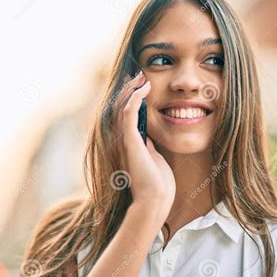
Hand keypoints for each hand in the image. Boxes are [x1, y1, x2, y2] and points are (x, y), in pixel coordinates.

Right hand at [111, 71, 175, 220]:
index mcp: (128, 144)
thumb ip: (148, 146)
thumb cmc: (157, 184)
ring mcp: (124, 141)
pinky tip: (143, 89)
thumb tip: (149, 136)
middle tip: (138, 75)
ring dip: (130, 91)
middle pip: (119, 108)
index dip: (130, 99)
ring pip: (121, 108)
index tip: (140, 86)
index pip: (124, 115)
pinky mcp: (130, 142)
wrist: (155, 201)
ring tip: (140, 77)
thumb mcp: (153, 159)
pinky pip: (129, 115)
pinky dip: (134, 99)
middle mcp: (121, 141)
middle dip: (128, 90)